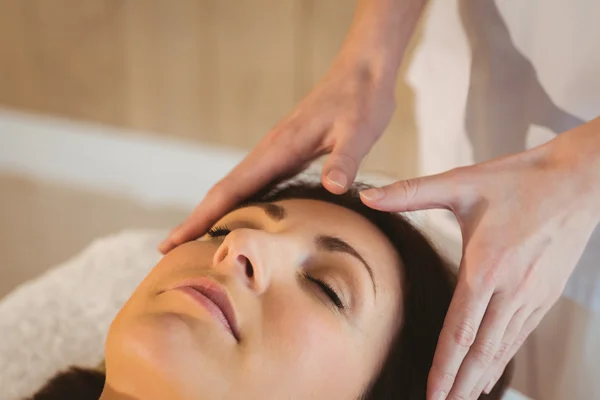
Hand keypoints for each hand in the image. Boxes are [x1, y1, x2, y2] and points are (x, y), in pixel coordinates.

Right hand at [158, 55, 396, 252]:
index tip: (172, 241)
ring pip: (236, 188)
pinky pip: (255, 184)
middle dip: (196, 221)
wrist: (363, 70)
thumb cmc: (361, 99)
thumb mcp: (359, 130)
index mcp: (279, 148)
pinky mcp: (288, 154)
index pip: (230, 189)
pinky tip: (242, 219)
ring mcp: (276, 152)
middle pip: (223, 192)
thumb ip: (345, 159)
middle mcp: (270, 152)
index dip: (200, 218)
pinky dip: (239, 204)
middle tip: (170, 252)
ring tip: (198, 242)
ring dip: (214, 214)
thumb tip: (334, 188)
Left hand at [360, 122, 599, 399]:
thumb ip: (410, 192)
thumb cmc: (519, 179)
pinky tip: (493, 366)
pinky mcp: (548, 293)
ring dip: (484, 376)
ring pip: (504, 347)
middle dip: (461, 385)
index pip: (459, 330)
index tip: (432, 393)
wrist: (579, 179)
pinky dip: (505, 356)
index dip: (444, 366)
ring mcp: (534, 294)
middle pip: (483, 351)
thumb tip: (365, 194)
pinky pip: (522, 334)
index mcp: (487, 267)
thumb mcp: (461, 182)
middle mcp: (512, 289)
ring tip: (464, 397)